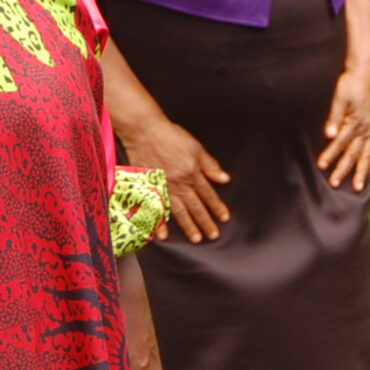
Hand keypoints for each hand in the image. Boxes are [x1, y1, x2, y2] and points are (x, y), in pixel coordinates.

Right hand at [122, 119, 230, 242]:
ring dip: (188, 226)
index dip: (217, 207)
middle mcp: (179, 183)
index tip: (224, 218)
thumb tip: (224, 178)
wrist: (145, 131)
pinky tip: (163, 235)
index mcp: (192, 173)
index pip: (208, 194)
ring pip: (179, 211)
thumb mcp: (196, 147)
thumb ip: (209, 165)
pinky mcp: (150, 188)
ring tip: (196, 239)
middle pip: (195, 206)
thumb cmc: (170, 136)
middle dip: (206, 222)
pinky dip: (159, 222)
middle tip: (213, 235)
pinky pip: (156, 209)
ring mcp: (164, 187)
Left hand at [317, 64, 369, 190]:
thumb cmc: (350, 84)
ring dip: (362, 172)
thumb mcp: (340, 96)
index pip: (341, 141)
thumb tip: (329, 134)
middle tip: (334, 183)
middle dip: (343, 168)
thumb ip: (335, 116)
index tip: (321, 165)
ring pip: (366, 155)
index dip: (331, 154)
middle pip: (353, 153)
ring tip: (358, 188)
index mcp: (355, 121)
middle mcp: (365, 129)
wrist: (365, 74)